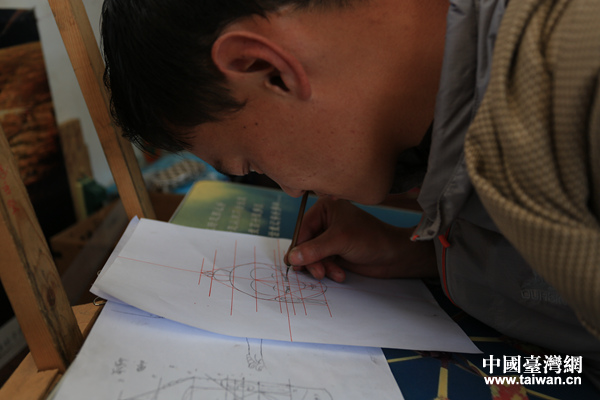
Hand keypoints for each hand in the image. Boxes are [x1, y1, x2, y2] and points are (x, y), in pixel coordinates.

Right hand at [286, 197, 437, 281]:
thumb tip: (292, 257)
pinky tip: (340, 274)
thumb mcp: (340, 241)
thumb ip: (315, 249)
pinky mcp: (335, 252)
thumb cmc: (372, 238)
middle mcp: (325, 221)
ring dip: (321, 267)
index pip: (302, 228)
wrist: (394, 256)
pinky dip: (328, 270)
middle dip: (311, 260)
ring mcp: (330, 238)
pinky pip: (321, 263)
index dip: (298, 246)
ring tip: (331, 274)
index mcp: (325, 208)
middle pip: (305, 244)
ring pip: (312, 256)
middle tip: (318, 272)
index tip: (295, 263)